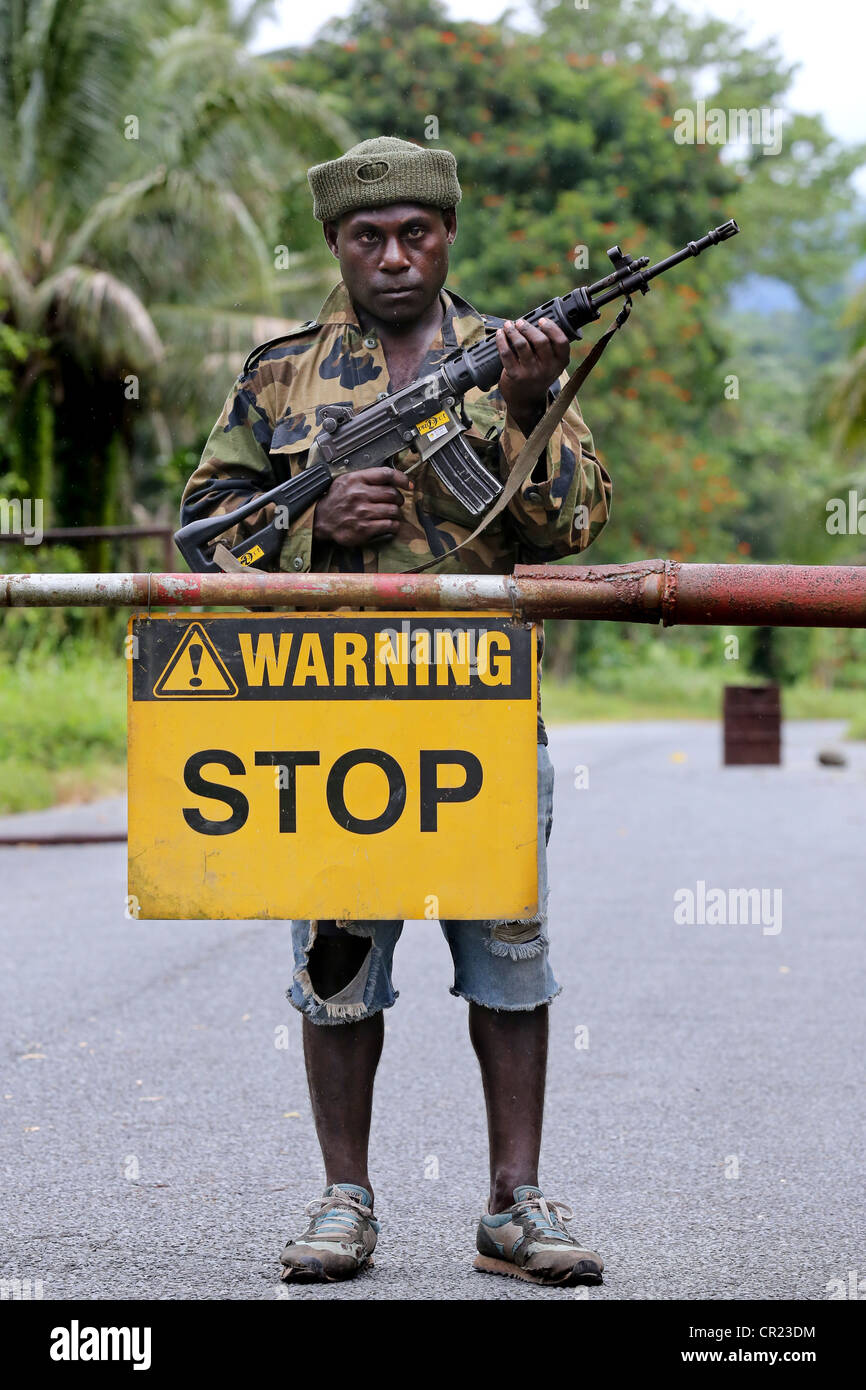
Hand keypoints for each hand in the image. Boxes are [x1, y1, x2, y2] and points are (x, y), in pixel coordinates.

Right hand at [312, 466, 411, 546]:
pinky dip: (393, 525)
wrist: (321, 520)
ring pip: (393, 510)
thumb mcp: (346, 480)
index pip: (386, 474)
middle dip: (399, 498)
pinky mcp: (364, 528)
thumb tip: (390, 477)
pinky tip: (389, 524)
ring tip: (391, 513)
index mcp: (356, 480)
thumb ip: (366, 477)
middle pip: (393, 493)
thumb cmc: (336, 500)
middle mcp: (360, 494)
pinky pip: (389, 525)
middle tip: (396, 502)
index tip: (408, 484)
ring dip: (396, 513)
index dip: (401, 478)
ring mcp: (363, 512)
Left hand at [496, 316, 570, 435]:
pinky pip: (507, 353)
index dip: (551, 328)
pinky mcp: (515, 376)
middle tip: (521, 322)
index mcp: (560, 363)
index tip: (541, 320)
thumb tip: (538, 321)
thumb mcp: (551, 365)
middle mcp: (547, 369)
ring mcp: (531, 373)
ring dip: (513, 331)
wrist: (526, 401)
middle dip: (528, 327)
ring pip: (522, 345)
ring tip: (508, 326)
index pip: (561, 342)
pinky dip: (502, 341)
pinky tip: (500, 335)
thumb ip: (551, 348)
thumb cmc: (538, 376)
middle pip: (540, 340)